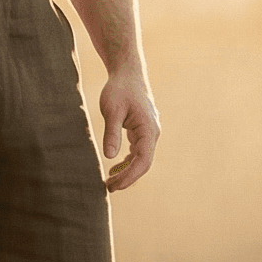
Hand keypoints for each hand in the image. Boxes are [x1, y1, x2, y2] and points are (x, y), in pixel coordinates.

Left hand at [95, 69, 159, 190]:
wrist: (127, 73)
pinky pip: (137, 151)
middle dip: (127, 177)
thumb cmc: (119, 89)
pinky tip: (115, 167)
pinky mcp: (142, 130)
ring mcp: (148, 132)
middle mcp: (152, 133)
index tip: (115, 185)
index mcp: (148, 129)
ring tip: (110, 181)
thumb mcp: (112, 110)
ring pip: (141, 159)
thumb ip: (111, 134)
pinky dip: (127, 161)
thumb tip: (110, 157)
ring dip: (127, 171)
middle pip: (143, 163)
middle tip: (109, 188)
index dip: (130, 176)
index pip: (144, 160)